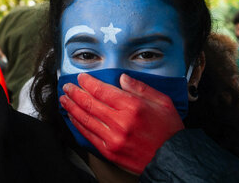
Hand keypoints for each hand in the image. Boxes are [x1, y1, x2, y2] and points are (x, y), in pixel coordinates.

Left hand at [59, 73, 183, 173]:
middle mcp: (120, 122)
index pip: (102, 90)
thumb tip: (122, 78)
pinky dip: (77, 124)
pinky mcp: (110, 151)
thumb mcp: (163, 102)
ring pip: (85, 118)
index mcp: (133, 107)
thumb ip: (141, 88)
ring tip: (65, 99)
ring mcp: (113, 138)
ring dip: (72, 107)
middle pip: (89, 103)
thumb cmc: (170, 131)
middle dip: (75, 93)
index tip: (81, 78)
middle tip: (67, 87)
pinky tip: (73, 117)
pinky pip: (88, 135)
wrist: (173, 160)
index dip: (88, 82)